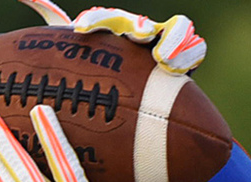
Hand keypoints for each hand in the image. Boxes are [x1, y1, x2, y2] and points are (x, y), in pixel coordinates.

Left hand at [17, 0, 206, 74]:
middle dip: (137, 27)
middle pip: (141, 22)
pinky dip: (189, 54)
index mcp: (115, 30)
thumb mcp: (75, 54)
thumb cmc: (100, 74)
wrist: (133, 93)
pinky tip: (178, 69)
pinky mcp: (187, 60)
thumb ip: (55, 21)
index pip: (107, 18)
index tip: (82, 31)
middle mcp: (142, 34)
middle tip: (133, 36)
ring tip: (164, 59)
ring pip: (178, 28)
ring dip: (172, 39)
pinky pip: (195, 47)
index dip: (96, 21)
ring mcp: (166, 45)